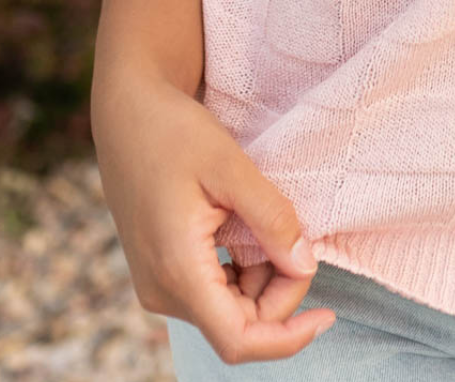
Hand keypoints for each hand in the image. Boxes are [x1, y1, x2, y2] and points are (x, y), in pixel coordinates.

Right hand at [92, 70, 336, 363]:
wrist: (127, 114)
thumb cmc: (174, 132)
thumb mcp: (231, 167)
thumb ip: (271, 219)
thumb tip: (306, 265)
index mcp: (177, 270)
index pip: (237, 340)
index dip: (287, 338)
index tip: (327, 314)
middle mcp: (162, 291)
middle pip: (239, 325)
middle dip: (281, 292)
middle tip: (301, 238)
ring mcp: (158, 285)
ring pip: (228, 311)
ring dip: (264, 281)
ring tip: (272, 223)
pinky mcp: (162, 273)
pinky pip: (213, 293)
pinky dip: (244, 273)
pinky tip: (252, 232)